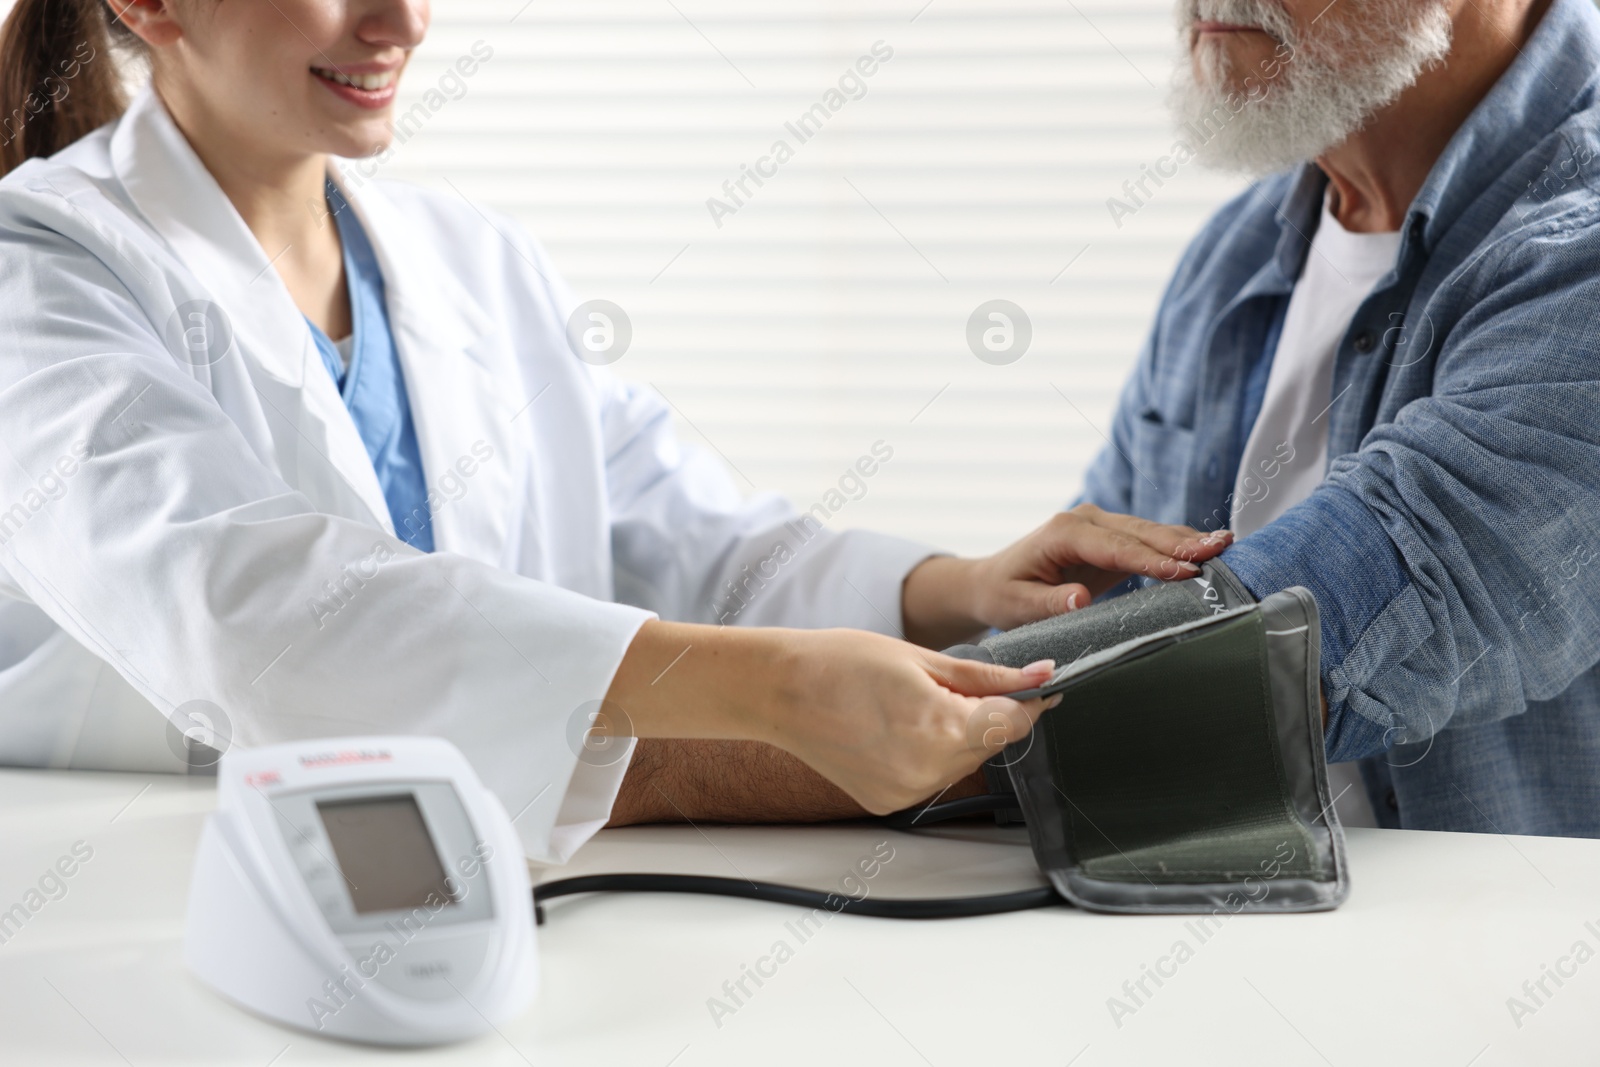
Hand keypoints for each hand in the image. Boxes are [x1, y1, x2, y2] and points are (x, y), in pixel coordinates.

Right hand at [754, 629, 1060, 814]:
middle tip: (949, 682)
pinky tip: (894, 728)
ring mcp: (907, 791)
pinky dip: (926, 753)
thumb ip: (987, 675)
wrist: (779, 690)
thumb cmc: (840, 663)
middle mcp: (928, 770)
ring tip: (911, 703)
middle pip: (989, 743)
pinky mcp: (888, 802)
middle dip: (985, 714)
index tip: (1039, 685)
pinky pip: (929, 776)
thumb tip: (1040, 675)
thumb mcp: (923, 658)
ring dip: (955, 735)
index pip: (1015, 722)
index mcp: (942, 728)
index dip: (1030, 700)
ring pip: (961, 762)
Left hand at [902, 505, 1232, 645]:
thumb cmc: (1003, 595)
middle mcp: (1085, 521)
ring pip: (1150, 533)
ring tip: (1226, 544)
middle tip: (1221, 549)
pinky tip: (1207, 549)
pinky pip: (1148, 542)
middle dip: (1182, 542)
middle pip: (1141, 533)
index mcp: (1063, 533)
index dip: (1153, 559)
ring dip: (1187, 540)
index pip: (1117, 547)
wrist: (992, 582)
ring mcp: (1100, 527)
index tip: (1186, 571)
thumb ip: (1049, 603)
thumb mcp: (1017, 606)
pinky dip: (1177, 546)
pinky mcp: (1111, 539)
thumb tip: (1080, 599)